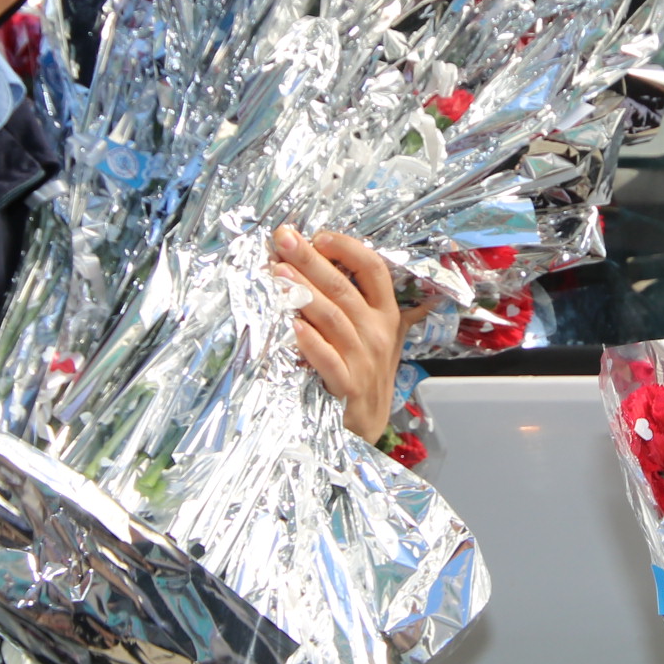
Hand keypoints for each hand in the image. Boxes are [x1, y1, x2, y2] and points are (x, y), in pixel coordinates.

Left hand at [274, 226, 403, 441]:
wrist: (366, 427)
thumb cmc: (365, 376)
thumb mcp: (376, 337)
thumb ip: (362, 304)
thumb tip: (331, 264)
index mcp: (385, 314)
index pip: (373, 268)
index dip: (346, 248)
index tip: (317, 235)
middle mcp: (377, 333)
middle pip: (344, 287)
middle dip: (310, 259)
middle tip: (283, 238)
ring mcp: (363, 359)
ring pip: (332, 318)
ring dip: (303, 293)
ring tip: (277, 272)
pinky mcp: (347, 386)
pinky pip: (327, 359)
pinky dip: (310, 343)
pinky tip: (292, 326)